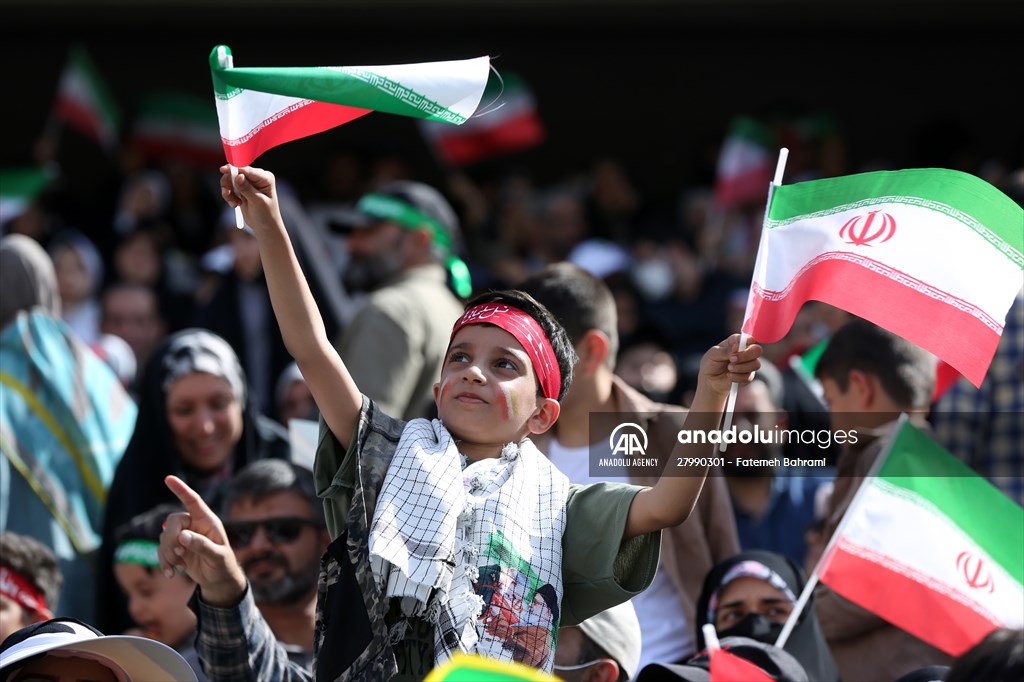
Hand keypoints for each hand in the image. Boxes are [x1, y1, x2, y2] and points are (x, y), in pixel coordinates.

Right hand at [158, 475, 246, 607]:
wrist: (218, 579)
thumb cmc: (223, 565)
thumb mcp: (218, 557)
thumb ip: (203, 546)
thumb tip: (183, 536)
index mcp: (207, 521)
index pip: (193, 501)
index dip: (181, 489)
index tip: (168, 478)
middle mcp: (194, 525)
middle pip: (173, 521)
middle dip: (171, 538)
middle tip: (179, 554)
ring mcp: (183, 536)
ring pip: (164, 537)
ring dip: (168, 554)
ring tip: (181, 567)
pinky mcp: (175, 548)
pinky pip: (161, 550)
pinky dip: (163, 562)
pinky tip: (171, 574)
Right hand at [219, 164, 283, 232]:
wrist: (265, 227)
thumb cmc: (266, 215)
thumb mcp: (258, 202)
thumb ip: (247, 189)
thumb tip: (238, 176)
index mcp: (265, 178)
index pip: (247, 170)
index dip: (234, 169)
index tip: (223, 170)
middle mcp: (257, 177)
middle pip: (236, 172)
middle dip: (229, 183)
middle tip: (228, 195)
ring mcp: (248, 183)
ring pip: (230, 179)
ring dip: (228, 191)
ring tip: (234, 203)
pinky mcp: (241, 189)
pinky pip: (229, 187)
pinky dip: (229, 196)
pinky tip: (235, 204)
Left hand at [699, 333, 762, 396]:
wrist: (709, 382)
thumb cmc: (710, 364)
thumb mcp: (713, 355)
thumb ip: (725, 350)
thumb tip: (737, 347)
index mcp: (735, 342)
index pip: (746, 338)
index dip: (747, 340)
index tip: (740, 345)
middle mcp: (744, 351)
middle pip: (757, 350)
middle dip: (745, 355)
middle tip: (732, 359)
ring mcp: (747, 364)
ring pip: (756, 364)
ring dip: (741, 367)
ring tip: (729, 368)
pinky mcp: (747, 376)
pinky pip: (749, 376)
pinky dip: (738, 377)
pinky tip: (729, 376)